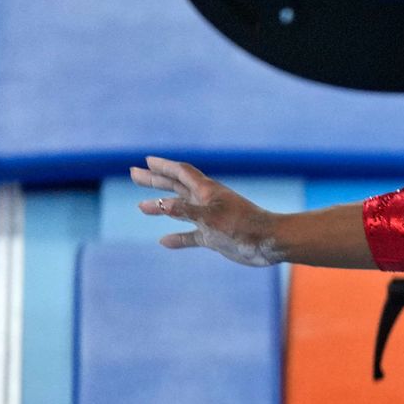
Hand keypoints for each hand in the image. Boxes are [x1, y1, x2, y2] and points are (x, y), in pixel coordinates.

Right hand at [130, 156, 282, 266]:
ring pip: (181, 210)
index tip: (145, 161)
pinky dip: (177, 237)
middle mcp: (208, 202)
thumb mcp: (211, 218)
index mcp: (208, 191)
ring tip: (141, 207)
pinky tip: (164, 241)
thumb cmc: (243, 227)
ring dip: (161, 207)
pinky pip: (191, 235)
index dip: (163, 166)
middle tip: (134, 174)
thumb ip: (186, 211)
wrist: (270, 243)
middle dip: (155, 180)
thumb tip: (160, 205)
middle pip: (176, 186)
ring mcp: (211, 219)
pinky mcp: (215, 236)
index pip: (181, 173)